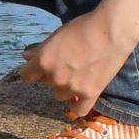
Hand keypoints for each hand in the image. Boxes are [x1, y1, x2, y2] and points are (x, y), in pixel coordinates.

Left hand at [19, 10, 136, 116]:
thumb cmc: (82, 28)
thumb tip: (26, 57)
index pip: (26, 76)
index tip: (40, 68)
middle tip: (67, 64)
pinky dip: (77, 105)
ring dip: (65, 88)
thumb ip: (40, 49)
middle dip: (53, 75)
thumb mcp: (56, 35)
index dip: (33, 71)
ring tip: (77, 76)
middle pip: (46, 83)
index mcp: (43, 62)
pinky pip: (78, 109)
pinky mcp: (90, 94)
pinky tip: (79, 97)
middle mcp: (55, 78)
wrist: (111, 31)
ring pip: (59, 96)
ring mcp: (72, 88)